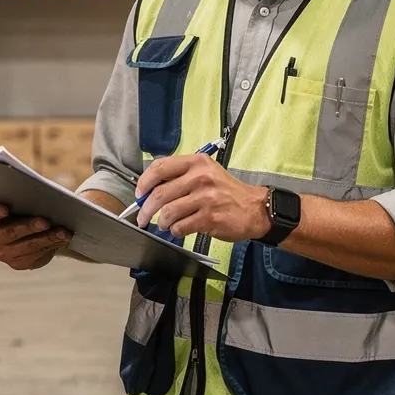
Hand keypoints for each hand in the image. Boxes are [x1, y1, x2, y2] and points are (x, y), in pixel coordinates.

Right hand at [0, 204, 71, 269]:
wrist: (24, 234)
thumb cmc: (20, 211)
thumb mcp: (17, 203)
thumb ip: (20, 199)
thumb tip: (40, 194)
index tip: (6, 208)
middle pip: (9, 233)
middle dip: (28, 227)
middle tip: (45, 221)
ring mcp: (2, 253)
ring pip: (27, 246)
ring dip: (47, 238)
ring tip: (62, 231)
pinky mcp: (17, 263)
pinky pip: (35, 255)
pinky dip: (51, 245)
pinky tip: (63, 238)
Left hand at [136, 154, 268, 240]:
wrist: (254, 208)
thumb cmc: (227, 192)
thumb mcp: (207, 173)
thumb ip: (181, 177)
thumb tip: (151, 190)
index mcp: (197, 162)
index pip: (160, 167)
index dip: (144, 182)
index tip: (139, 194)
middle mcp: (200, 177)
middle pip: (160, 193)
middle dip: (146, 209)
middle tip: (143, 217)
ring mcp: (205, 198)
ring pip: (168, 212)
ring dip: (162, 222)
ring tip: (165, 224)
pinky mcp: (209, 218)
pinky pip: (181, 227)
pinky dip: (176, 231)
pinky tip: (180, 229)